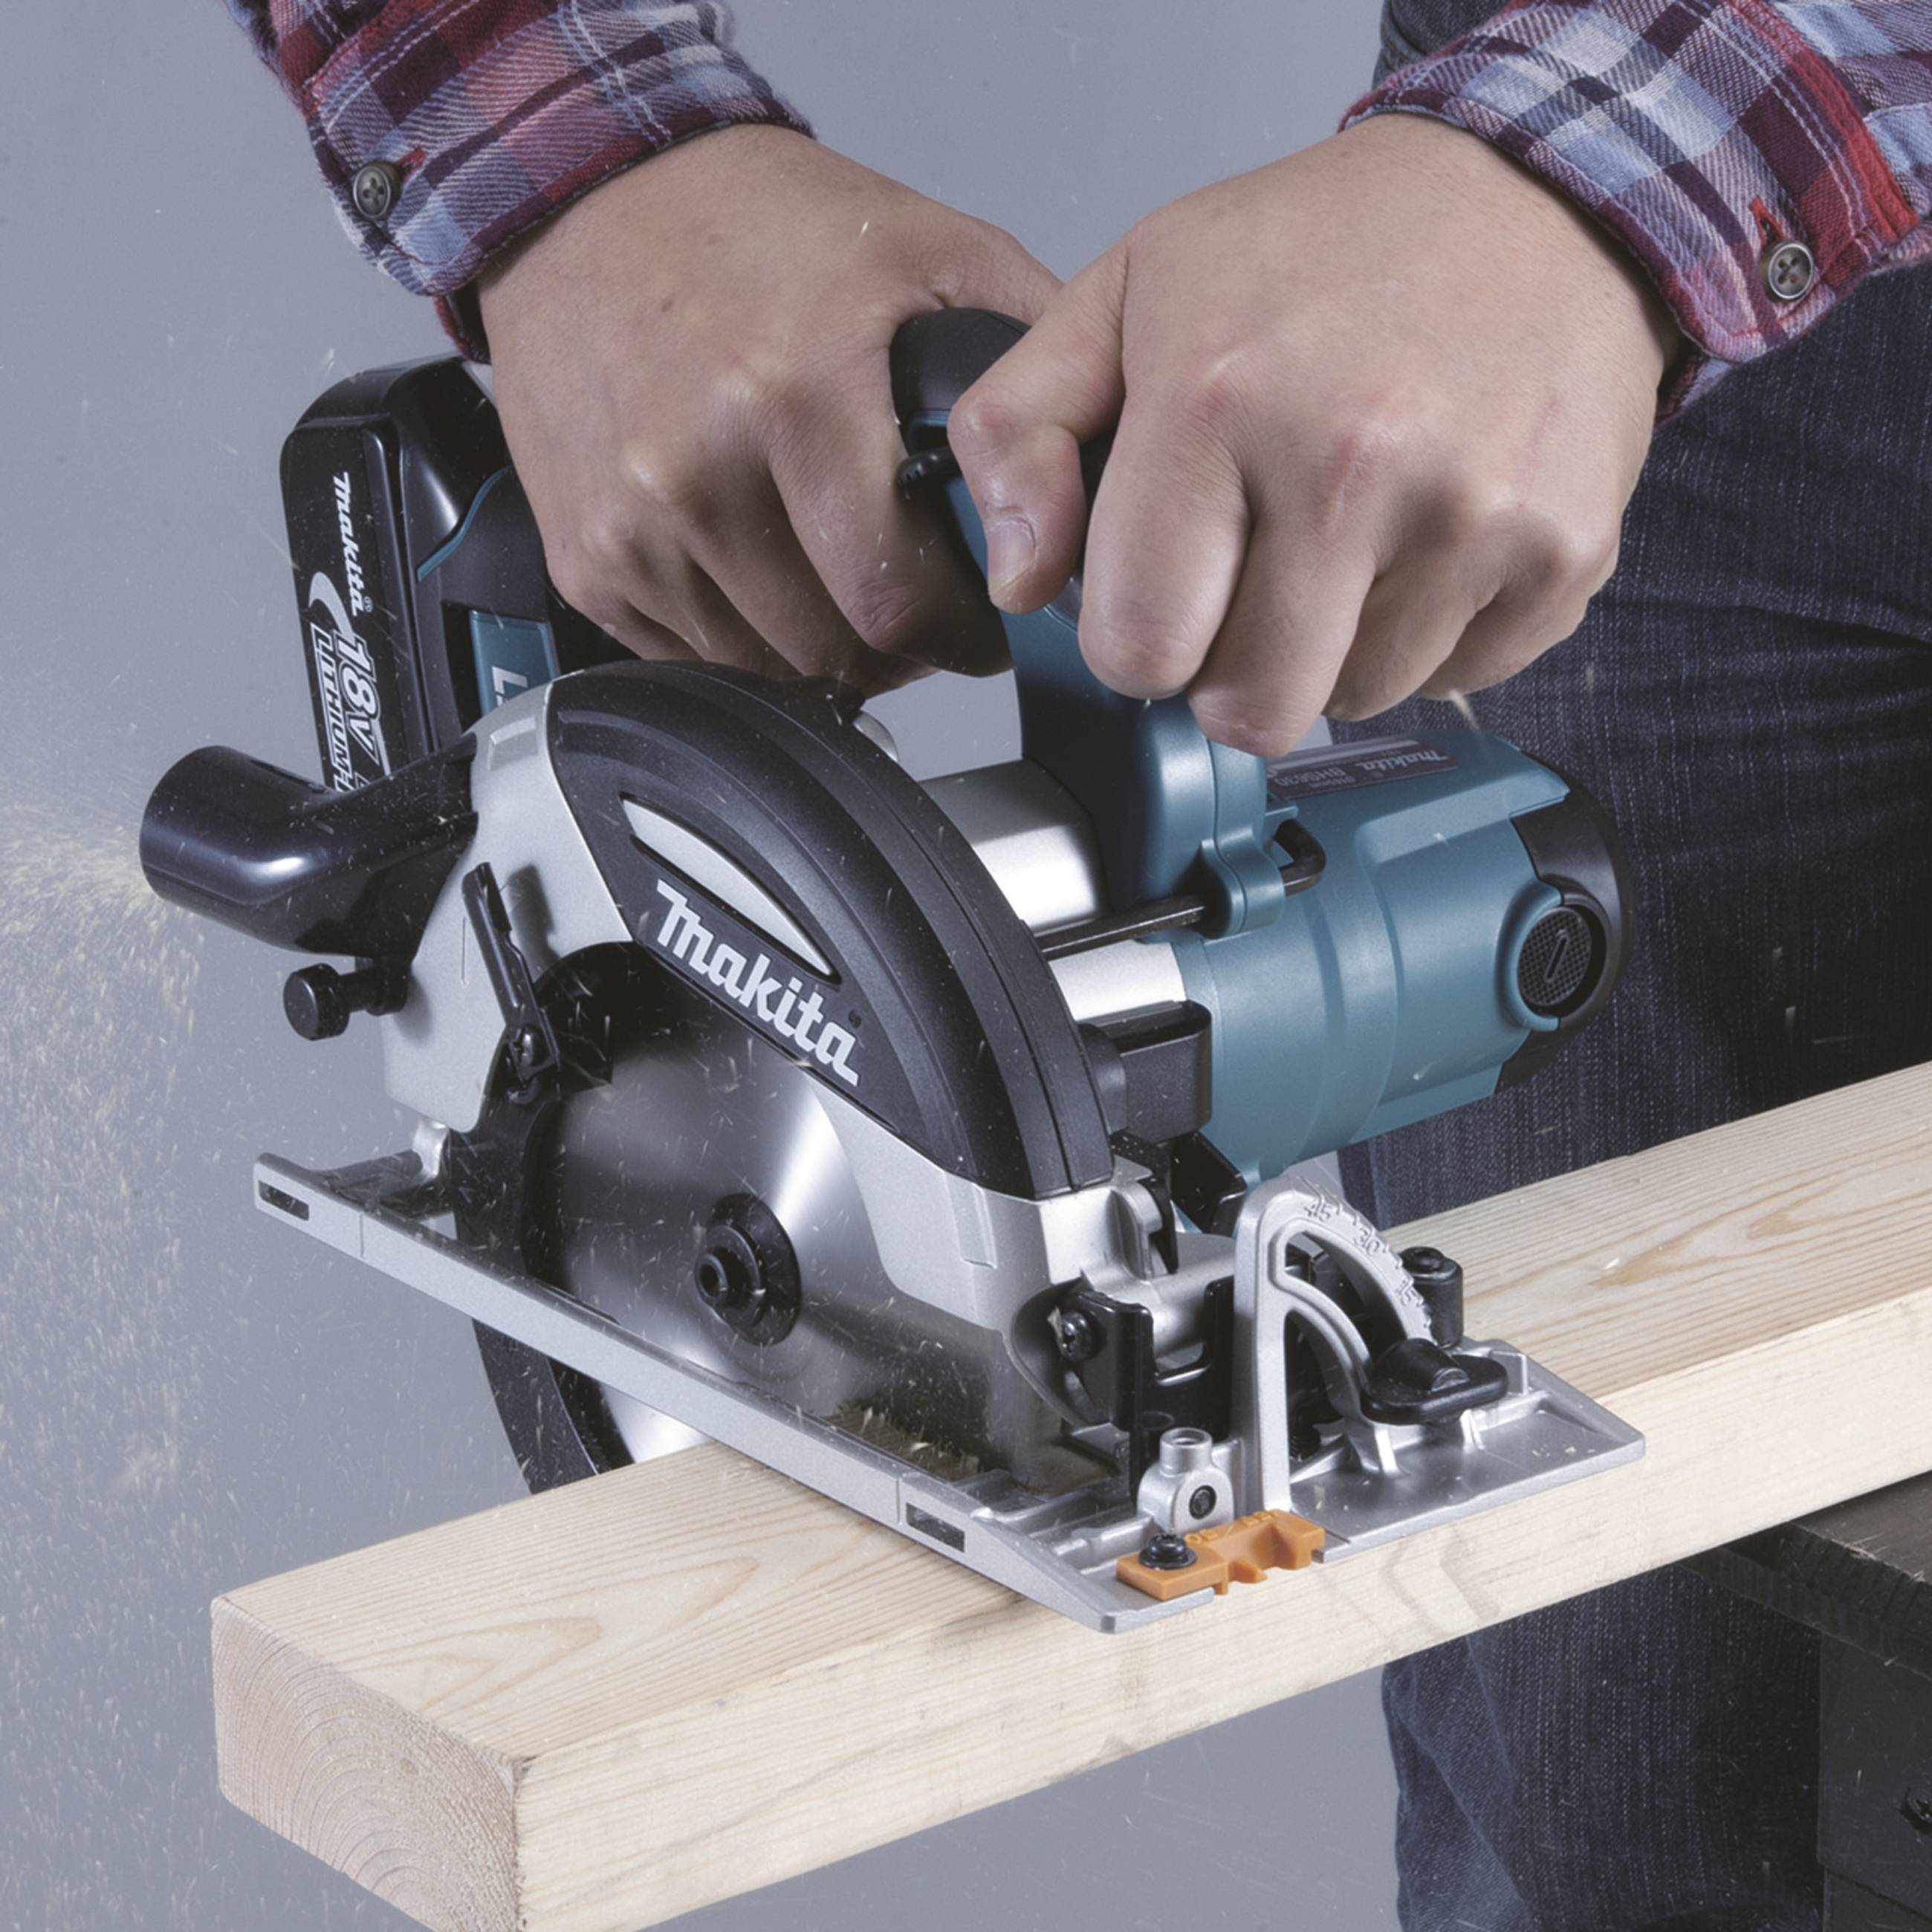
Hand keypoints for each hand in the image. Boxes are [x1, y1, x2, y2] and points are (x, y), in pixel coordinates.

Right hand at [477, 127, 1058, 686]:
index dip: (957, 633)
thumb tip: (1102, 469)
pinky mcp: (585, 560)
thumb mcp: (932, 250)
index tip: (978, 623)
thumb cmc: (758, 226)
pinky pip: (688, 657)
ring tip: (839, 577)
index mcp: (794, 395)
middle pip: (833, 652)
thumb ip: (1029, 361)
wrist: (590, 199)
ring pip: (763, 668)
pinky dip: (741, 635)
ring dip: (818, 647)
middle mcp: (695, 469)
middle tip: (917, 603)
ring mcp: (629, 526)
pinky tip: (762, 566)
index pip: (896, 603)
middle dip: (897, 646)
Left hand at [949, 114, 1679, 752]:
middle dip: (1230, 669)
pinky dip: (1427, 637)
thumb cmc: (1320, 250)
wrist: (1534, 195)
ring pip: (1352, 704)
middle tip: (1250, 580)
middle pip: (1249, 711)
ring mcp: (1471, 516)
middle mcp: (1352, 464)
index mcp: (1218, 400)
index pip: (1139, 653)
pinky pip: (1454, 681)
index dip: (1137, 643)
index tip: (1160, 594)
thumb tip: (1017, 582)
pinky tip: (1422, 538)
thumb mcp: (1126, 293)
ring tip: (1344, 537)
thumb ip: (1020, 432)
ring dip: (1330, 653)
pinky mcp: (1560, 555)